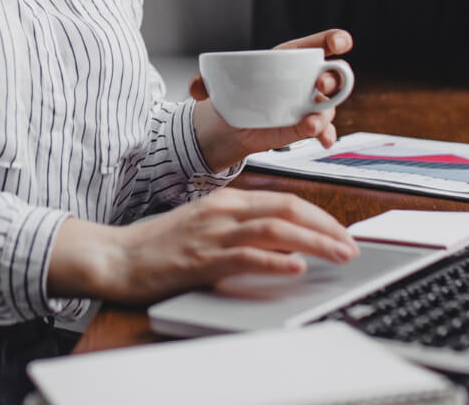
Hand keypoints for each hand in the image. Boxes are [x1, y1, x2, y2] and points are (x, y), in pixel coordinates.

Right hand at [47, 190, 359, 304]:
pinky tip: (296, 268)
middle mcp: (223, 210)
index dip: (319, 215)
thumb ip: (241, 229)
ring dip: (314, 242)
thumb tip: (284, 243)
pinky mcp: (202, 258)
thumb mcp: (205, 226)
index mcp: (226, 200)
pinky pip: (246, 257)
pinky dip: (275, 262)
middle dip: (326, 226)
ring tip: (340, 254)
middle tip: (352, 244)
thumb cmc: (159, 246)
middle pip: (287, 209)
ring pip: (275, 229)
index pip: (285, 200)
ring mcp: (213, 233)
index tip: (341, 231)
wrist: (116, 256)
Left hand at [189, 28, 353, 170]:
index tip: (341, 42)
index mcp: (289, 59)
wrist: (229, 124)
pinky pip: (322, 130)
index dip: (334, 39)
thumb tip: (196, 86)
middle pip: (331, 75)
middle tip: (320, 83)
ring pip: (328, 106)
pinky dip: (324, 134)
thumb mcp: (215, 83)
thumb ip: (203, 81)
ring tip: (312, 121)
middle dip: (333, 77)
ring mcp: (307, 105)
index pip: (318, 45)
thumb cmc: (233, 92)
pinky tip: (322, 139)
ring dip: (325, 113)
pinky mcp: (303, 127)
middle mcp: (305, 81)